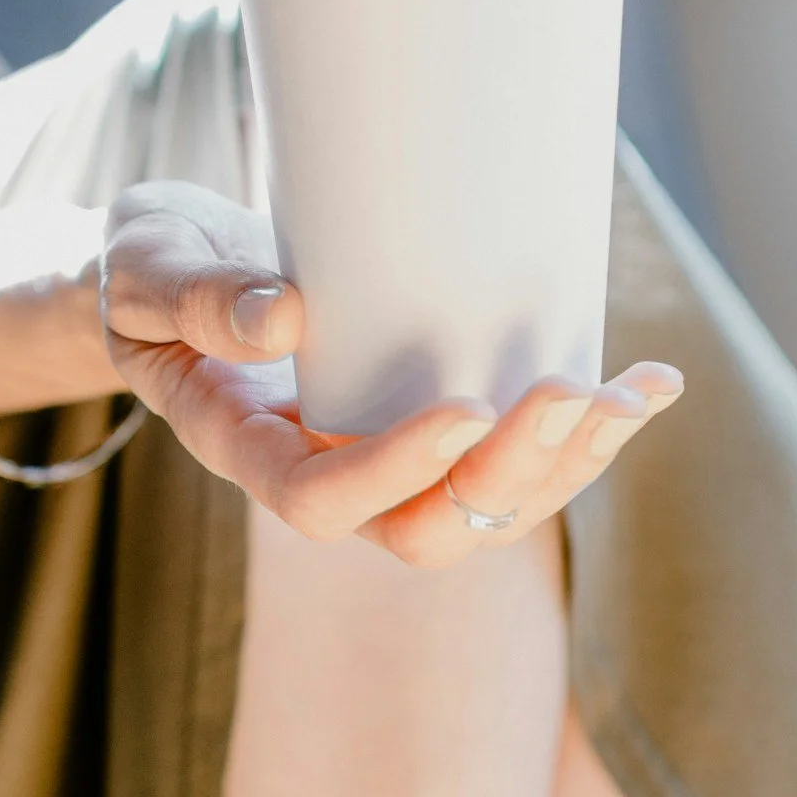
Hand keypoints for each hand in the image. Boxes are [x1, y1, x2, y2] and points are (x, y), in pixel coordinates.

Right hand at [101, 181, 683, 566]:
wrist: (176, 267)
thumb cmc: (153, 266)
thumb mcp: (149, 266)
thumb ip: (197, 295)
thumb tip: (285, 320)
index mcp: (246, 449)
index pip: (319, 500)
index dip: (394, 472)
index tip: (461, 411)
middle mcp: (323, 471)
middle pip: (424, 530)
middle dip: (507, 475)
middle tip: (570, 394)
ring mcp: (382, 456)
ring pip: (484, 509)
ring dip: (566, 465)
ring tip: (630, 395)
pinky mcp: (429, 422)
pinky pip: (513, 456)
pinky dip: (584, 430)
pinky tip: (647, 385)